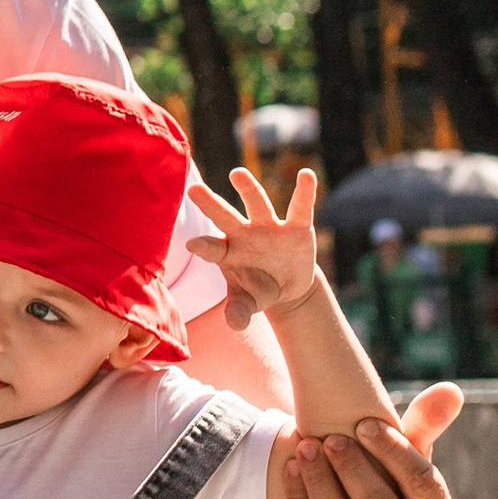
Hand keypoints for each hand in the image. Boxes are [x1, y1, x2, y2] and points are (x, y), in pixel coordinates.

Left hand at [186, 166, 322, 331]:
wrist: (286, 283)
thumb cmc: (257, 289)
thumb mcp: (249, 302)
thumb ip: (239, 310)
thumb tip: (234, 325)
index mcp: (227, 253)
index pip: (213, 249)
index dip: (204, 247)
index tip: (191, 244)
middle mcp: (244, 234)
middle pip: (225, 217)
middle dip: (210, 204)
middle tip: (193, 189)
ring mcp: (269, 228)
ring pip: (257, 205)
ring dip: (247, 189)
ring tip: (236, 173)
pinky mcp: (297, 227)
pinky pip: (301, 207)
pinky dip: (305, 191)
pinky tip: (306, 174)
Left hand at [287, 383, 461, 498]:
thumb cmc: (385, 472)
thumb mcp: (406, 450)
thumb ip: (426, 423)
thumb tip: (450, 390)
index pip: (423, 485)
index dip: (394, 452)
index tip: (365, 424)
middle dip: (352, 469)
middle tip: (329, 438)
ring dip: (320, 482)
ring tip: (305, 447)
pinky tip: (290, 468)